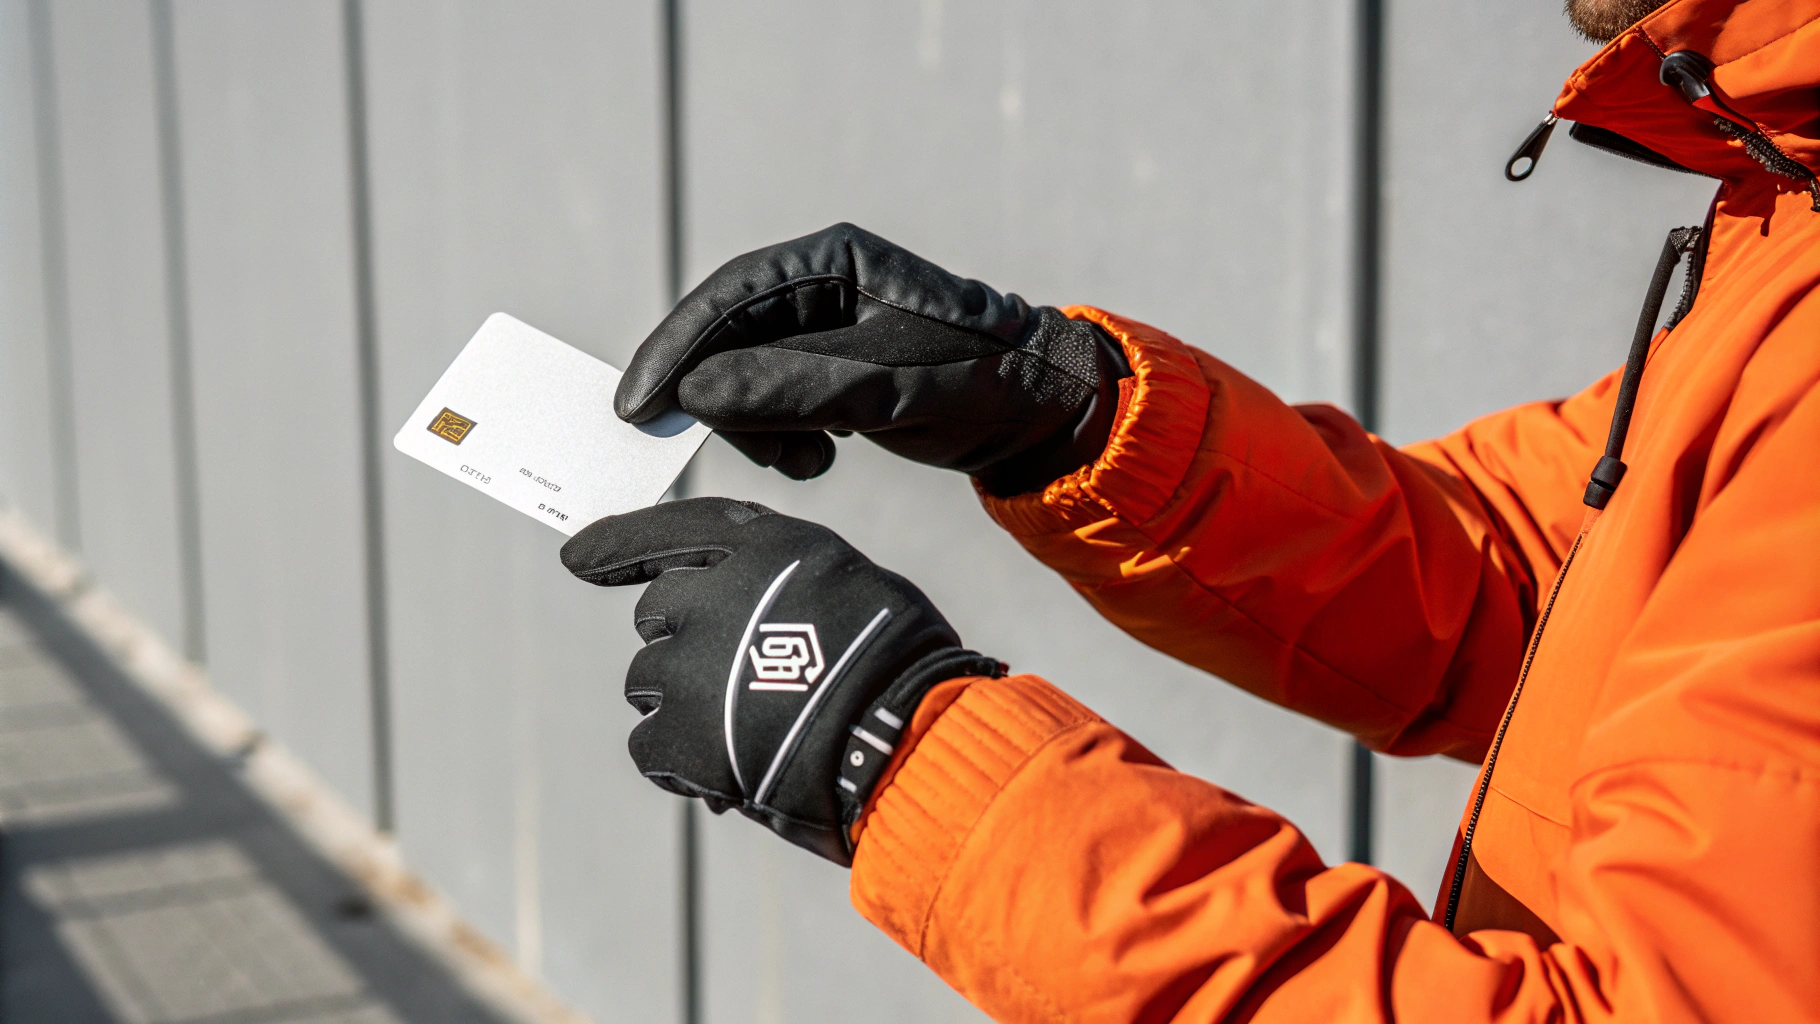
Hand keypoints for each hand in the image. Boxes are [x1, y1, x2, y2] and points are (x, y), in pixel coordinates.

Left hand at [561, 497, 999, 864]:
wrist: (905, 740)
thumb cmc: (897, 664)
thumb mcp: (845, 583)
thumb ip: (778, 583)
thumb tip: (733, 616)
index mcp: (760, 547)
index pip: (673, 531)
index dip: (620, 545)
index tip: (576, 559)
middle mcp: (710, 596)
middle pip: (656, 616)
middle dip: (685, 646)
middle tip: (743, 682)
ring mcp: (686, 667)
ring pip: (649, 683)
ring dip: (683, 707)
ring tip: (747, 732)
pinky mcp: (676, 735)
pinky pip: (649, 745)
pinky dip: (680, 762)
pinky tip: (728, 772)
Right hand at [615, 223, 1128, 492]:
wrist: (1038, 414)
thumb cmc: (979, 383)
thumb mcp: (886, 387)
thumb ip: (792, 387)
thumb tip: (696, 393)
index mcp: (834, 262)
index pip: (728, 297)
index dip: (674, 350)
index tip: (638, 406)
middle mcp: (821, 285)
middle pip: (727, 339)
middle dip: (723, 401)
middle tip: (750, 452)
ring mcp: (823, 328)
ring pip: (744, 377)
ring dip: (756, 427)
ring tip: (804, 461)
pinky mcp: (829, 369)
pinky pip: (771, 400)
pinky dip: (778, 436)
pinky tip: (816, 458)